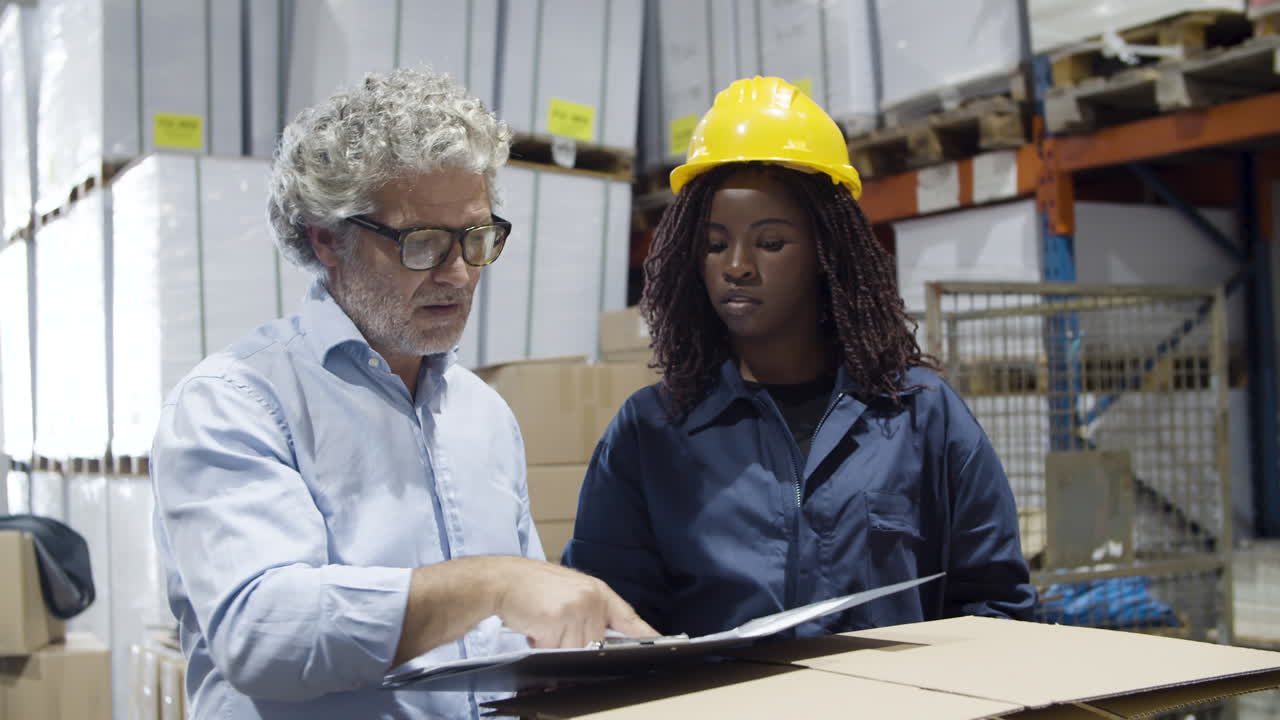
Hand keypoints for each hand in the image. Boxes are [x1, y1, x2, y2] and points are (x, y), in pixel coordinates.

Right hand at [493, 558, 656, 648]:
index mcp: (598, 592)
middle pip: (595, 644)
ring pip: (574, 650)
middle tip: (555, 627)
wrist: (503, 580)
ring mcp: (576, 608)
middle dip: (572, 644)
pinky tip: (535, 626)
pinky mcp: (557, 618)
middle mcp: (591, 599)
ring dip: (555, 645)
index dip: (645, 634)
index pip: (628, 618)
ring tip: (543, 624)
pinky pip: (555, 649)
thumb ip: (590, 614)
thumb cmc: (533, 587)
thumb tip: (599, 642)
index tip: (662, 643)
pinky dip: (542, 644)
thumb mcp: (570, 592)